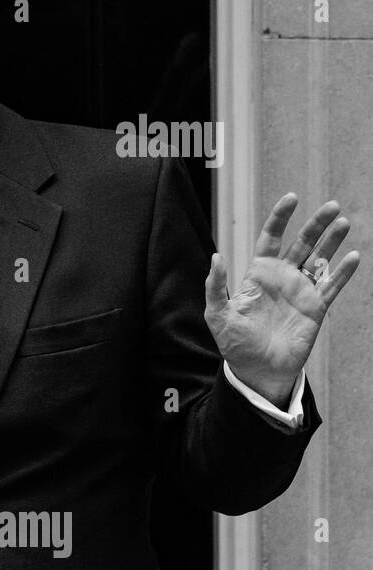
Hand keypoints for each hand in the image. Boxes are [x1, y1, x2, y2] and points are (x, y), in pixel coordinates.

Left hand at [204, 193, 359, 404]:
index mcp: (258, 274)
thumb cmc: (234, 343)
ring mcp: (301, 291)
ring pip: (320, 259)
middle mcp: (282, 278)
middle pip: (302, 243)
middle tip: (332, 205)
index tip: (292, 198)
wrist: (257, 370)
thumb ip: (215, 286)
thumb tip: (216, 257)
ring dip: (332, 241)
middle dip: (316, 224)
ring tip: (343, 222)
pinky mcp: (316, 308)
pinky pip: (332, 286)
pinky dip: (343, 272)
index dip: (280, 218)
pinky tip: (353, 256)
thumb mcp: (217, 315)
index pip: (271, 238)